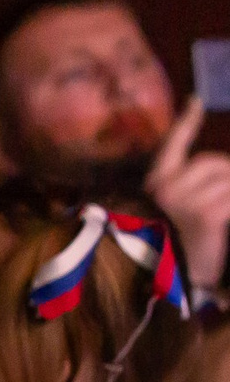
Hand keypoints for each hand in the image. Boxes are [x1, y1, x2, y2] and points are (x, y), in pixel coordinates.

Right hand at [148, 97, 229, 294]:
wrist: (175, 281)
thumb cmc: (178, 245)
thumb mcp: (183, 209)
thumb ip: (197, 186)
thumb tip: (220, 169)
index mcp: (158, 184)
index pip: (174, 145)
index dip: (186, 123)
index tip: (196, 101)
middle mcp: (167, 187)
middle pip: (216, 164)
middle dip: (226, 179)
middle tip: (221, 202)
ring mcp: (187, 199)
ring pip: (228, 179)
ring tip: (221, 215)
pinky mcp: (208, 212)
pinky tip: (225, 218)